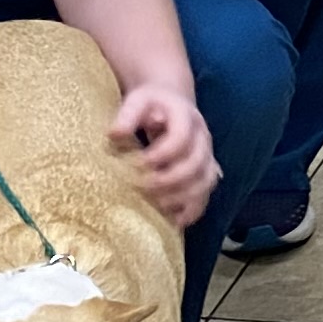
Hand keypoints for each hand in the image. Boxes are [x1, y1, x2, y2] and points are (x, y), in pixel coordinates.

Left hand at [111, 84, 218, 227]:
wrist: (170, 103)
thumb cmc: (149, 105)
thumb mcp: (137, 101)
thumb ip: (127, 115)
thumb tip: (115, 134)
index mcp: (187, 117)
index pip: (181, 138)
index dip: (161, 154)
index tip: (137, 163)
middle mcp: (203, 137)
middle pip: (197, 163)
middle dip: (170, 179)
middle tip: (143, 187)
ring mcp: (207, 156)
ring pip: (205, 181)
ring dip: (183, 196)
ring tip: (158, 204)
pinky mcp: (205, 172)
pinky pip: (206, 194)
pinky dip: (193, 210)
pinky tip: (175, 220)